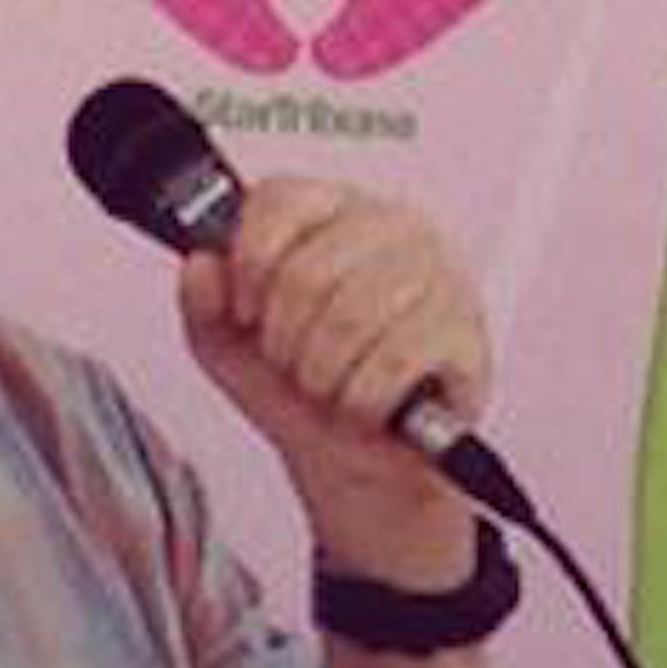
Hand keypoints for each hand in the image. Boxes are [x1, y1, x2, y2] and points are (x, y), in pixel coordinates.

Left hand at [178, 176, 490, 588]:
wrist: (363, 467)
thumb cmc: (307, 393)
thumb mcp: (234, 349)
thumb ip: (203, 304)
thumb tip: (202, 266)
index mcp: (335, 212)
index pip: (281, 200)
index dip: (249, 262)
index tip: (245, 309)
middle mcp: (393, 230)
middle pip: (309, 271)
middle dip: (283, 341)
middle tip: (292, 365)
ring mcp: (438, 276)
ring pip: (350, 317)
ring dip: (320, 377)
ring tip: (328, 387)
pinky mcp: (464, 332)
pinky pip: (392, 361)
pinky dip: (361, 400)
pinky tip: (363, 404)